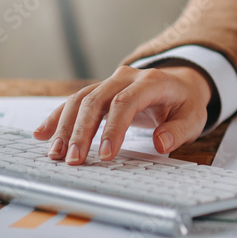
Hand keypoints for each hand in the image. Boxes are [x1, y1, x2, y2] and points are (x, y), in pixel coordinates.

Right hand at [33, 64, 213, 164]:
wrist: (181, 84)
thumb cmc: (185, 103)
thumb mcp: (194, 118)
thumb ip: (179, 131)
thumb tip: (161, 143)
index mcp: (152, 82)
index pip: (126, 102)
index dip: (113, 129)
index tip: (105, 155)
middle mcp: (127, 77)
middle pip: (96, 101)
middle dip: (82, 132)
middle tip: (73, 160)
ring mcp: (110, 82)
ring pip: (80, 100)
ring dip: (65, 128)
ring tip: (56, 154)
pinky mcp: (99, 91)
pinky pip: (74, 102)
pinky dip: (57, 118)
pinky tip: (42, 134)